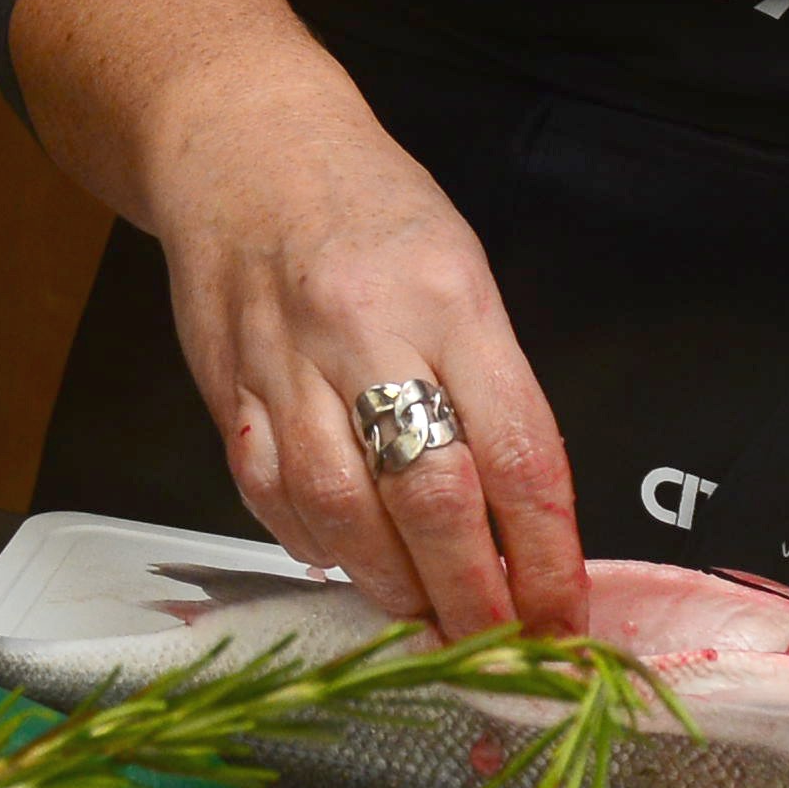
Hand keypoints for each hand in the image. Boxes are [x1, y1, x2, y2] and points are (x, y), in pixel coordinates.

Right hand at [141, 69, 582, 636]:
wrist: (240, 141)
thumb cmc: (367, 204)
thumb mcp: (460, 271)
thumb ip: (489, 389)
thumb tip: (523, 524)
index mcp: (448, 298)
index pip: (517, 453)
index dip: (547, 556)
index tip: (563, 618)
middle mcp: (364, 330)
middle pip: (429, 497)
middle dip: (472, 597)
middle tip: (499, 646)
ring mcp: (284, 362)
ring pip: (342, 511)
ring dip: (391, 585)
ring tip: (423, 615)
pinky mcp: (225, 385)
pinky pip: (268, 493)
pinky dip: (312, 544)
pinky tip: (343, 558)